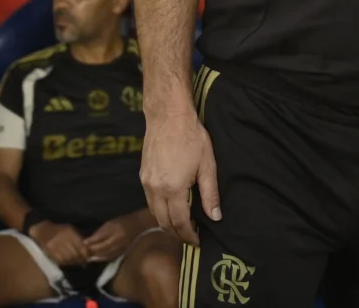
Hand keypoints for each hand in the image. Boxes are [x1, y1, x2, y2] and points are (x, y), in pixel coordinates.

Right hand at [30, 221, 88, 266]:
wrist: (42, 231)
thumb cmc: (59, 230)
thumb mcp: (70, 229)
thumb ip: (78, 239)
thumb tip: (87, 250)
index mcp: (69, 232)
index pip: (80, 246)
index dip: (85, 254)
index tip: (88, 257)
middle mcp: (63, 239)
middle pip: (74, 254)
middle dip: (80, 259)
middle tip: (83, 262)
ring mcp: (55, 247)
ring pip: (68, 259)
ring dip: (73, 262)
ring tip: (76, 262)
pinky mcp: (50, 252)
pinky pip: (60, 260)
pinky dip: (66, 263)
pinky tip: (68, 262)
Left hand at [83, 218, 134, 261]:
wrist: (137, 225)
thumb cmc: (122, 222)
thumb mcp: (109, 223)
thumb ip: (99, 233)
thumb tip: (87, 241)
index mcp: (115, 230)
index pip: (100, 238)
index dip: (91, 242)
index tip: (82, 244)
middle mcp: (118, 239)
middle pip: (102, 248)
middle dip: (92, 251)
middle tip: (83, 253)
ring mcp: (121, 246)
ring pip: (106, 254)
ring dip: (97, 257)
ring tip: (89, 258)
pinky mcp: (123, 251)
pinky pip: (111, 257)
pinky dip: (103, 258)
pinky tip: (98, 258)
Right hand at [140, 106, 220, 244]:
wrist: (168, 116)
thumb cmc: (191, 137)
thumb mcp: (207, 165)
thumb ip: (210, 194)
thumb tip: (216, 217)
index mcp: (173, 189)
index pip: (180, 222)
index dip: (189, 235)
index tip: (197, 241)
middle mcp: (155, 189)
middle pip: (163, 222)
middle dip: (177, 233)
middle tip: (190, 237)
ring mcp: (146, 182)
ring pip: (154, 213)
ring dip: (167, 223)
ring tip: (182, 224)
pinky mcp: (143, 175)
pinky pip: (150, 200)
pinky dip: (159, 209)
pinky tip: (171, 206)